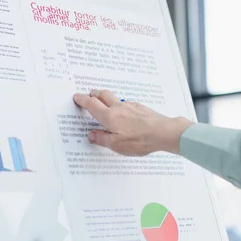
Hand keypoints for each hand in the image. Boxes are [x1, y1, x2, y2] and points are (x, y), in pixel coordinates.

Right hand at [73, 89, 190, 155]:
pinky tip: (124, 113)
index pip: (91, 104)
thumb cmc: (140, 140)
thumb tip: (91, 135)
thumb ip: (102, 139)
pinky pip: (126, 103)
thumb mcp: (117, 145)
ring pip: (115, 98)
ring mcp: (130, 106)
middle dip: (93, 94)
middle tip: (89, 96)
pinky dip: (120, 105)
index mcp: (109, 117)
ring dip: (106, 98)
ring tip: (105, 104)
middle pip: (102, 94)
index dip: (82, 100)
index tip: (77, 97)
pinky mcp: (140, 108)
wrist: (163, 133)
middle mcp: (118, 108)